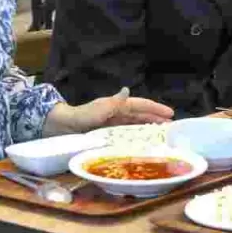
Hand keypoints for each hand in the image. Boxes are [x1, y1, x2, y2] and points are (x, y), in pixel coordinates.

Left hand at [44, 87, 173, 135]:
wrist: (59, 127)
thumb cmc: (77, 118)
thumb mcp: (95, 111)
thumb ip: (112, 104)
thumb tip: (127, 91)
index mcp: (115, 106)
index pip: (139, 105)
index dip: (155, 108)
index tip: (170, 113)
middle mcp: (115, 113)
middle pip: (140, 114)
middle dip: (155, 118)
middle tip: (172, 126)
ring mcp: (111, 123)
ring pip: (134, 124)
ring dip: (148, 127)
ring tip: (162, 133)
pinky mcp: (106, 133)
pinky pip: (125, 133)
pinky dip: (136, 136)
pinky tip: (142, 142)